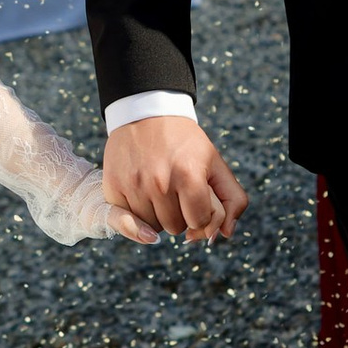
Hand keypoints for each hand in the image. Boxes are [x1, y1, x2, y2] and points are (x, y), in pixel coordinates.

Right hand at [101, 117, 247, 243]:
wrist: (146, 113)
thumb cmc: (185, 142)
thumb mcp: (216, 163)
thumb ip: (233, 200)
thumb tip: (224, 235)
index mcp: (189, 176)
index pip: (199, 222)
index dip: (200, 212)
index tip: (196, 196)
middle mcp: (159, 183)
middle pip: (175, 228)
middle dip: (179, 214)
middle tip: (175, 190)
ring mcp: (134, 185)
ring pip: (151, 228)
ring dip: (157, 215)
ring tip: (158, 190)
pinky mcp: (113, 186)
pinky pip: (126, 222)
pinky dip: (135, 216)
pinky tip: (141, 200)